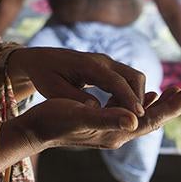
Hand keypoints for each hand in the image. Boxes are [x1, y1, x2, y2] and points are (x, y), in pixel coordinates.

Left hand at [9, 47, 147, 116]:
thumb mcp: (53, 89)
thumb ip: (73, 98)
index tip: (138, 116)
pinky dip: (129, 94)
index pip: (117, 81)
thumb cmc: (45, 75)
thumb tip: (95, 108)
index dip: (129, 98)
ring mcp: (107, 63)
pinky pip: (126, 80)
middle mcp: (102, 61)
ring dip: (136, 97)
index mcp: (89, 65)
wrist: (41, 59)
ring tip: (128, 119)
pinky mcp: (107, 68)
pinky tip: (120, 111)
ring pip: (133, 78)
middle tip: (137, 122)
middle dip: (139, 99)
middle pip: (133, 77)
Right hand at [20, 87, 180, 149]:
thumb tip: (136, 119)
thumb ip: (108, 118)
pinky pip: (132, 114)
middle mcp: (119, 134)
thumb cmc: (54, 119)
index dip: (174, 106)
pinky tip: (150, 95)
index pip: (153, 119)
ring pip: (145, 116)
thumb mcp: (79, 115)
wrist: (34, 129)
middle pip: (154, 119)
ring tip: (178, 90)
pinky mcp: (104, 124)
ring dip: (162, 103)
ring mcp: (112, 131)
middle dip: (174, 105)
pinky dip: (145, 104)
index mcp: (117, 132)